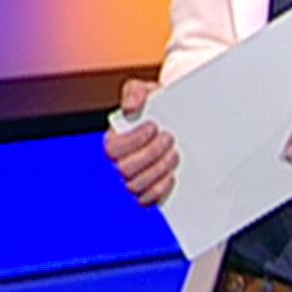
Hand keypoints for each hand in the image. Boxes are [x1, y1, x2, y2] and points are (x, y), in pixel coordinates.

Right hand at [104, 79, 177, 205]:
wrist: (178, 120)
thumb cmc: (157, 107)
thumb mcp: (146, 91)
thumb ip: (136, 92)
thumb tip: (130, 108)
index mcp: (114, 141)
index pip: (112, 148)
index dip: (133, 140)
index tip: (154, 126)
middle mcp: (120, 163)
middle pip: (125, 169)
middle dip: (150, 154)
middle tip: (170, 138)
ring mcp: (134, 179)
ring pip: (136, 186)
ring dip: (158, 170)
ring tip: (175, 154)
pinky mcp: (148, 192)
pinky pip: (147, 200)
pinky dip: (159, 191)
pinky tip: (173, 175)